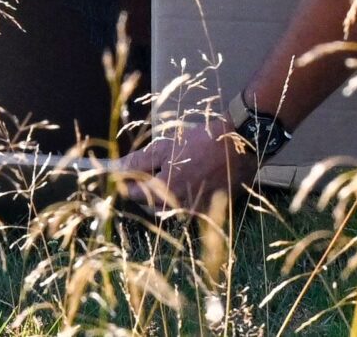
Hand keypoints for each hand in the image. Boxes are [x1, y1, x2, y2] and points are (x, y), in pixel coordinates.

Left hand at [117, 116, 256, 214]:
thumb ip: (138, 162)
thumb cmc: (201, 143)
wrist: (240, 145)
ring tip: (176, 170)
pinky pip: (189, 207)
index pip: (134, 194)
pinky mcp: (212, 211)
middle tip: (151, 168)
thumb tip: (116, 168)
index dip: (127, 182)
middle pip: (151, 203)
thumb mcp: (165, 147)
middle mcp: (179, 208)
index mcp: (165, 192)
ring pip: (170, 206)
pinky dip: (186, 195)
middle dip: (146, 188)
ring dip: (167, 192)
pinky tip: (193, 177)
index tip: (124, 173)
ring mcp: (197, 212)